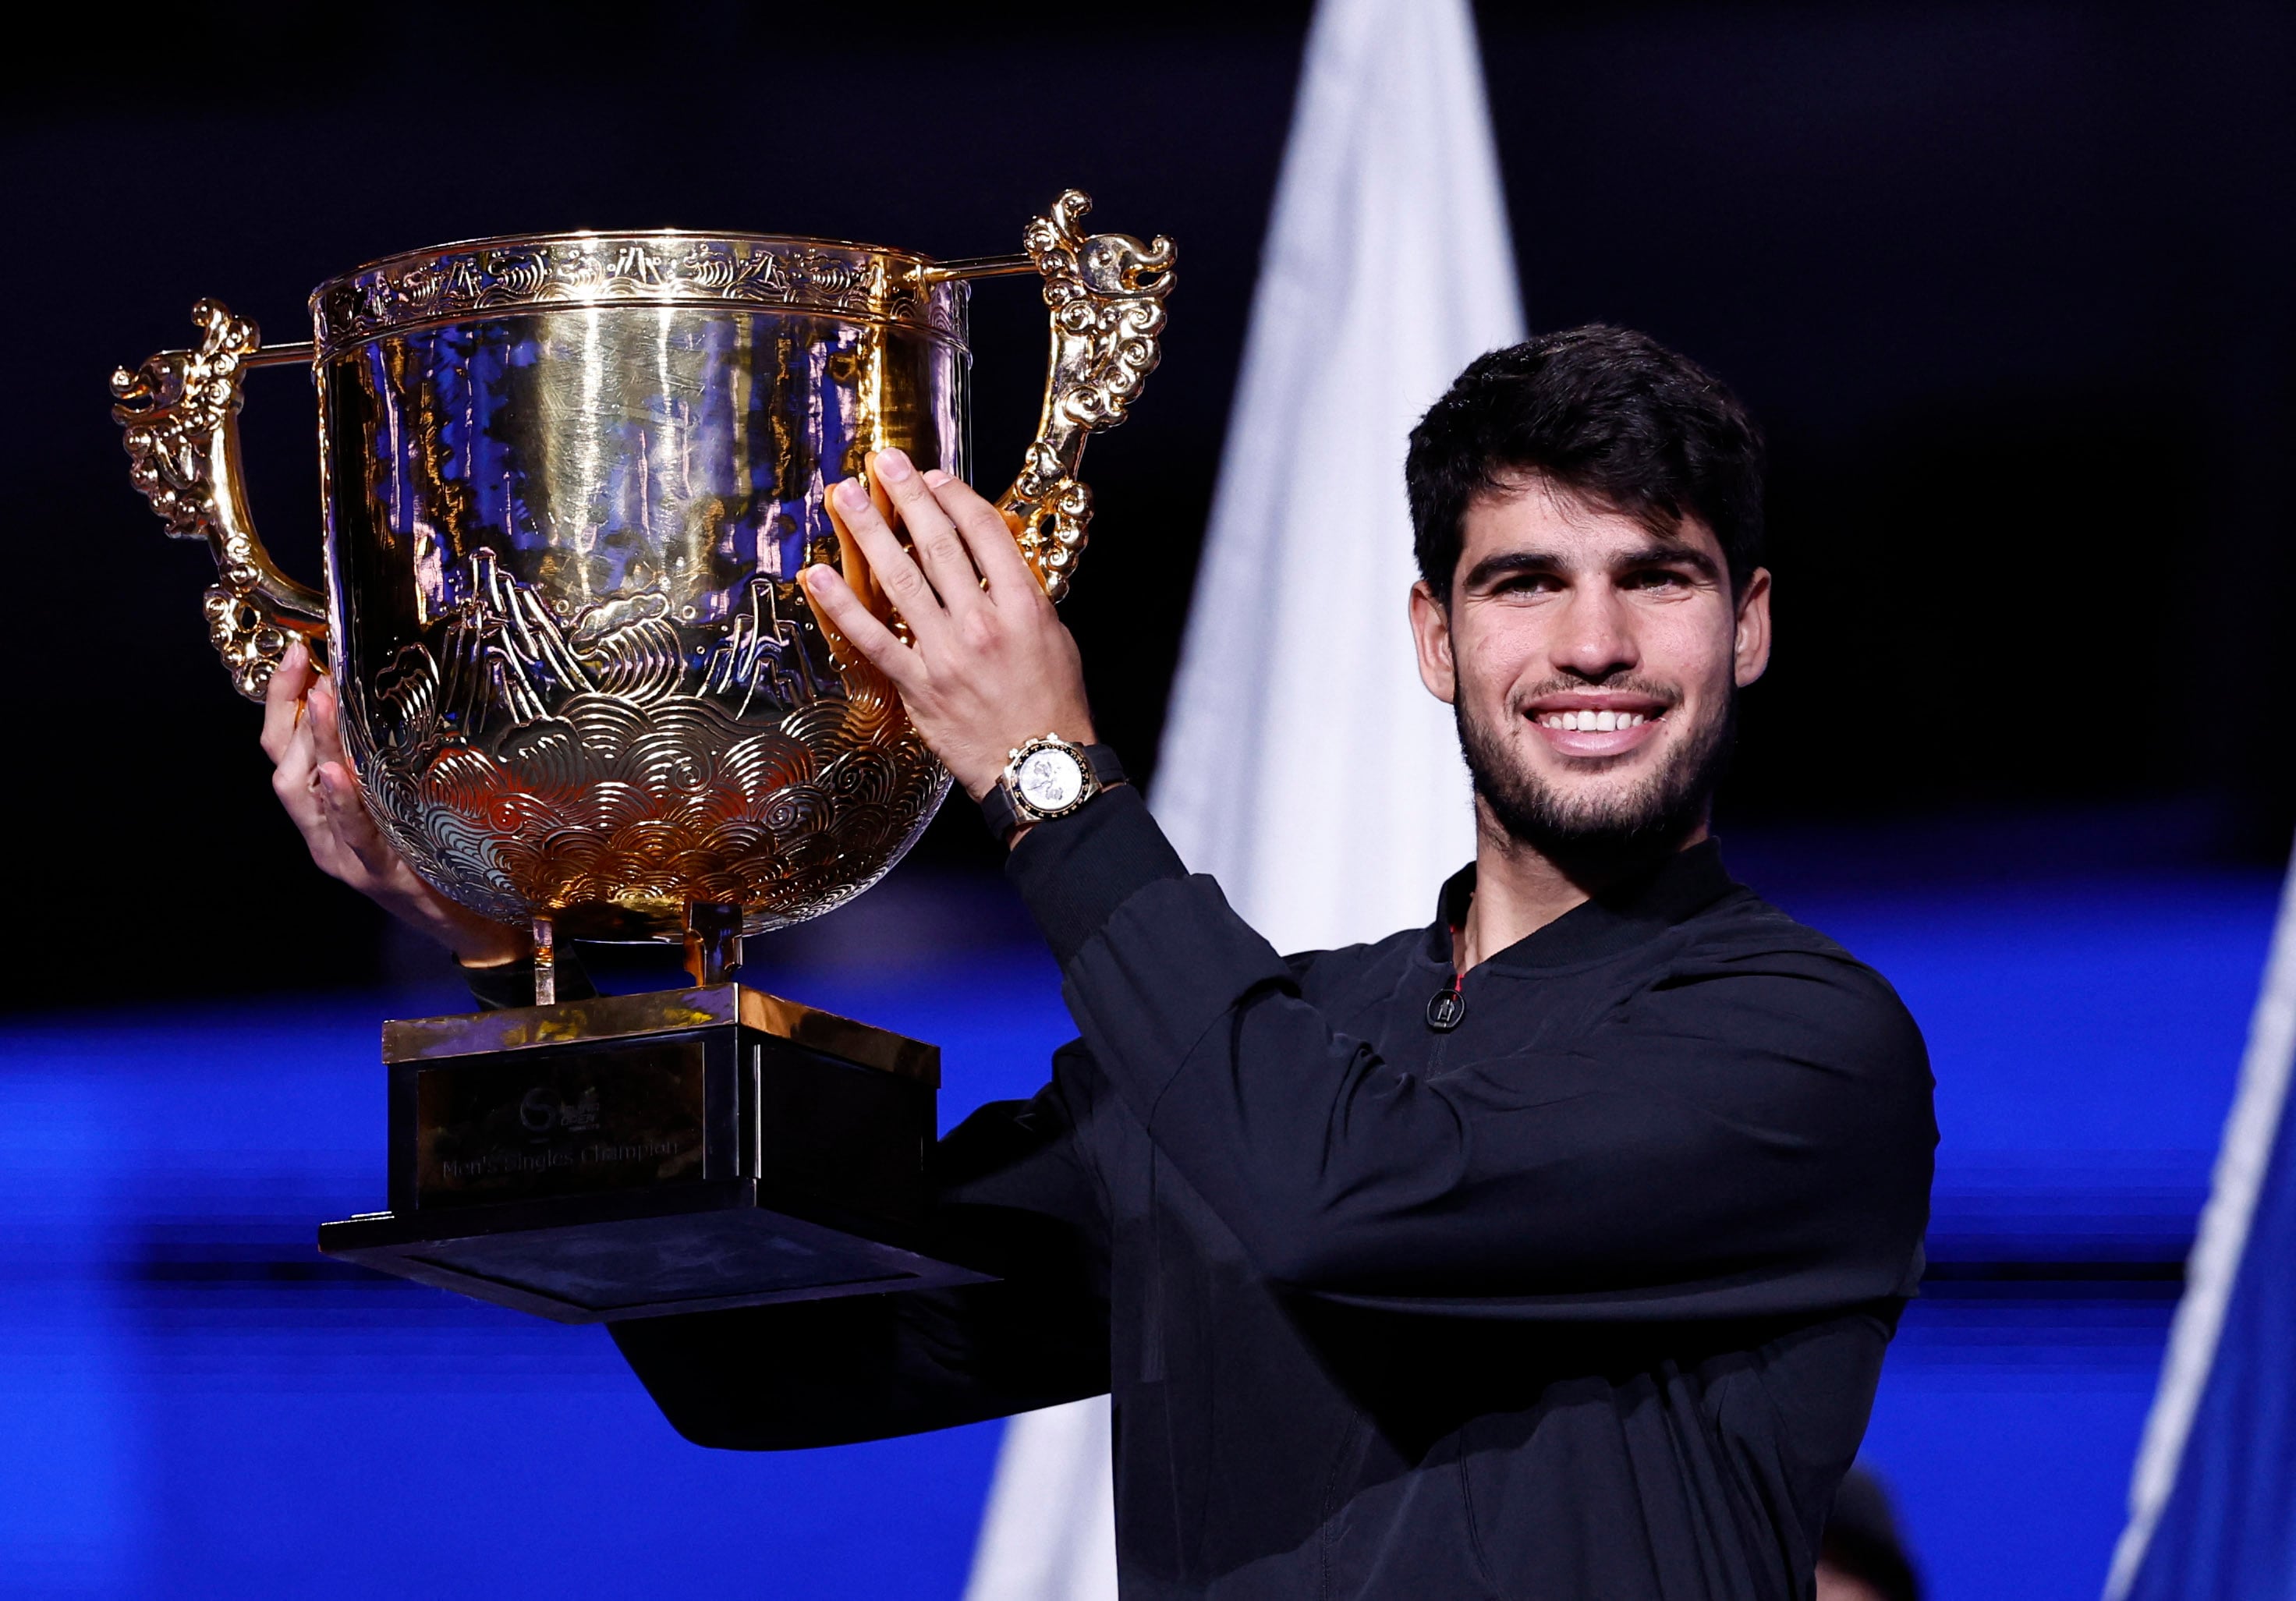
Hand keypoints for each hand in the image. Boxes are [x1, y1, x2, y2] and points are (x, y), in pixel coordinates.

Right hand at [261, 641, 528, 965]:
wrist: (467, 925)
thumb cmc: (436, 857)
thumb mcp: (401, 799)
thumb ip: (381, 761)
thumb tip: (380, 697)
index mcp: (323, 812)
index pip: (285, 748)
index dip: (283, 701)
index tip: (298, 654)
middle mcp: (322, 833)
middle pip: (284, 765)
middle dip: (289, 711)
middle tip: (305, 664)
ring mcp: (345, 856)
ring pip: (309, 795)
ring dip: (315, 742)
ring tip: (321, 699)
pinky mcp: (378, 875)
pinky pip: (354, 834)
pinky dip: (341, 803)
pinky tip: (336, 774)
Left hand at [800, 448, 1095, 801]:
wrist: (1040, 769)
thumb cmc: (1053, 706)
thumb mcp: (1054, 638)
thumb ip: (1021, 597)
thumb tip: (991, 563)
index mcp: (1023, 605)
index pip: (984, 533)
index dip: (955, 497)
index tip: (933, 477)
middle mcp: (982, 621)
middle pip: (938, 544)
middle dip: (908, 496)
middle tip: (883, 462)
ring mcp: (946, 652)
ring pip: (900, 579)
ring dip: (869, 532)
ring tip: (846, 497)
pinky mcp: (917, 685)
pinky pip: (871, 638)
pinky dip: (841, 605)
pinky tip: (818, 575)